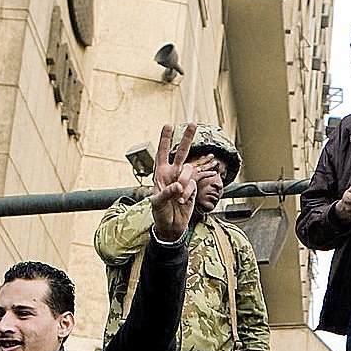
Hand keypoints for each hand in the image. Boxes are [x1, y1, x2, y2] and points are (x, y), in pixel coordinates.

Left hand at [147, 122, 200, 241]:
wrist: (171, 227)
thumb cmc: (160, 214)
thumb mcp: (157, 203)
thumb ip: (167, 192)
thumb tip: (179, 185)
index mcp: (160, 173)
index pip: (162, 153)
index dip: (165, 139)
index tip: (168, 125)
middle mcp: (172, 174)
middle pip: (181, 152)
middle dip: (186, 138)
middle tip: (192, 124)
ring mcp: (184, 180)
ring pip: (189, 169)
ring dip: (184, 181)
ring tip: (179, 197)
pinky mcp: (192, 188)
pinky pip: (193, 184)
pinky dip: (188, 192)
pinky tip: (182, 201)